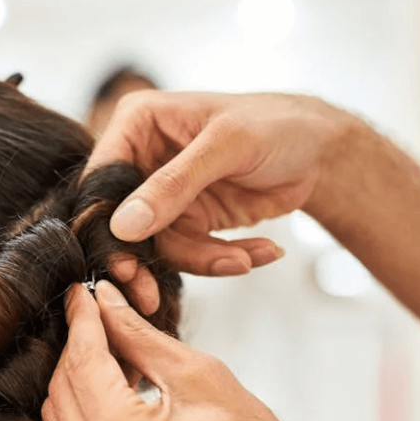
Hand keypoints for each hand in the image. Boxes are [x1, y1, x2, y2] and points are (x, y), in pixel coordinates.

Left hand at [43, 281, 320, 420]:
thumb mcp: (197, 374)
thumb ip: (138, 335)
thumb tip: (104, 299)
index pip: (82, 363)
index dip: (81, 320)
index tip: (82, 292)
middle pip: (62, 390)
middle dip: (77, 347)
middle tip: (99, 316)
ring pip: (60, 419)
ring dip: (77, 380)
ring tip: (113, 352)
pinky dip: (84, 413)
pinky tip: (113, 389)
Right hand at [89, 92, 352, 275]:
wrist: (318, 150)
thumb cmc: (276, 125)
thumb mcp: (227, 146)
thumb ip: (174, 184)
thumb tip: (123, 225)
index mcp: (136, 125)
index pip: (101, 182)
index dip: (105, 226)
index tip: (122, 265)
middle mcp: (140, 160)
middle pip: (121, 223)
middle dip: (145, 261)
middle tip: (150, 295)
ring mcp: (162, 196)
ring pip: (158, 247)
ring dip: (202, 260)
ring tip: (245, 259)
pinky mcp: (186, 222)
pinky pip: (190, 255)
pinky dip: (224, 259)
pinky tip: (262, 252)